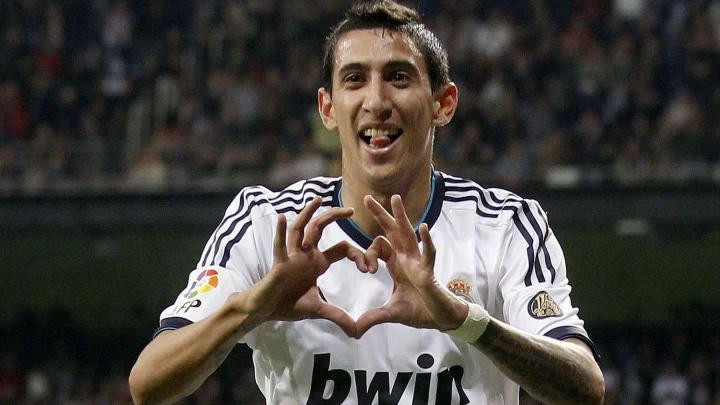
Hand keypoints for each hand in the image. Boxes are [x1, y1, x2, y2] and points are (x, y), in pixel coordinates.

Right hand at [236, 196, 366, 336]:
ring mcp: (292, 256)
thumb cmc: (289, 305)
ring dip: (308, 214)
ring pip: (301, 229)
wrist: (265, 310)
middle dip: (335, 217)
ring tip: (318, 200)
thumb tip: (357, 332)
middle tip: (351, 210)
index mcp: (318, 262)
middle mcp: (306, 254)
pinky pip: (280, 245)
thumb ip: (338, 317)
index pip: (342, 248)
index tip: (370, 268)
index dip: (358, 255)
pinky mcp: (279, 263)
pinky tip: (283, 218)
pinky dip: (281, 232)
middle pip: (321, 229)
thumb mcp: (319, 310)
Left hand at [355, 195, 467, 337]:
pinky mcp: (429, 272)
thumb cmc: (419, 310)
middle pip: (392, 231)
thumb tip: (354, 330)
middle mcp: (406, 258)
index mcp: (396, 264)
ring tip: (395, 199)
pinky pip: (428, 254)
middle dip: (380, 215)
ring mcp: (418, 262)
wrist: (440, 319)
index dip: (368, 254)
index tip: (366, 269)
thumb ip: (372, 318)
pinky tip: (424, 228)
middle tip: (367, 197)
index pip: (378, 247)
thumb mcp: (391, 313)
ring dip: (402, 216)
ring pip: (409, 234)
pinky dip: (427, 241)